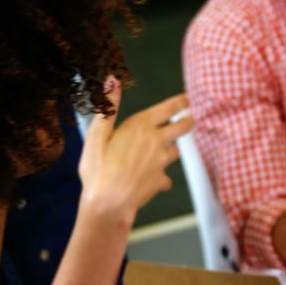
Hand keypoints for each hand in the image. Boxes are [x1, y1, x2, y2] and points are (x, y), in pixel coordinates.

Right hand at [79, 83, 192, 223]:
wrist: (108, 204)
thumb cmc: (98, 168)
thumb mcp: (97, 134)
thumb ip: (108, 107)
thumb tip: (113, 80)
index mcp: (141, 126)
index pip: (169, 108)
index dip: (181, 102)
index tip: (188, 99)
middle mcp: (156, 142)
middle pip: (182, 128)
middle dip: (187, 123)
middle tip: (188, 121)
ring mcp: (161, 162)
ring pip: (174, 152)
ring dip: (169, 151)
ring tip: (158, 154)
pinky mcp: (161, 181)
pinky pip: (165, 177)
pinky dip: (160, 178)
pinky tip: (150, 180)